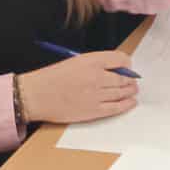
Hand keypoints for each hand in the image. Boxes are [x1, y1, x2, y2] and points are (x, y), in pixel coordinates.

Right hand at [17, 52, 137, 125]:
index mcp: (91, 61)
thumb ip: (96, 63)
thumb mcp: (75, 61)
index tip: (128, 66)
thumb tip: (116, 68)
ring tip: (132, 90)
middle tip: (133, 81)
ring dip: (130, 91)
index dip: (127, 63)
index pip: (121, 59)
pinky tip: (130, 102)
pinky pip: (116, 108)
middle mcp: (96, 77)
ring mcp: (96, 95)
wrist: (36, 96)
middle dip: (131, 79)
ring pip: (122, 92)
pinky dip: (126, 105)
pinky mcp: (93, 111)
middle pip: (124, 77)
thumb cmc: (52, 77)